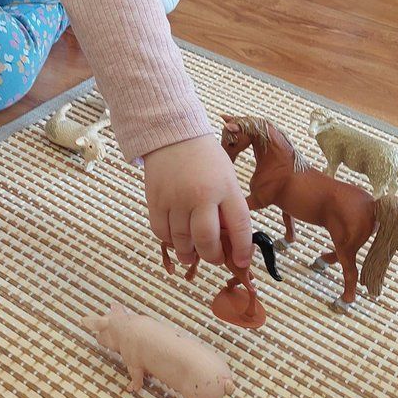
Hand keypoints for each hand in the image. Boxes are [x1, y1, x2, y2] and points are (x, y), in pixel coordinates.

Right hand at [143, 135, 252, 270]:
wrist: (174, 135)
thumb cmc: (206, 160)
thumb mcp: (227, 179)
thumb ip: (228, 209)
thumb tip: (228, 243)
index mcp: (226, 187)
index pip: (239, 226)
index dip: (242, 250)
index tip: (242, 262)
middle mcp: (201, 194)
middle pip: (207, 241)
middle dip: (212, 257)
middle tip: (213, 258)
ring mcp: (176, 198)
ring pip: (182, 241)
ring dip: (188, 254)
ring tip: (191, 254)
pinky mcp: (156, 199)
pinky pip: (161, 232)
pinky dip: (169, 241)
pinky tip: (175, 238)